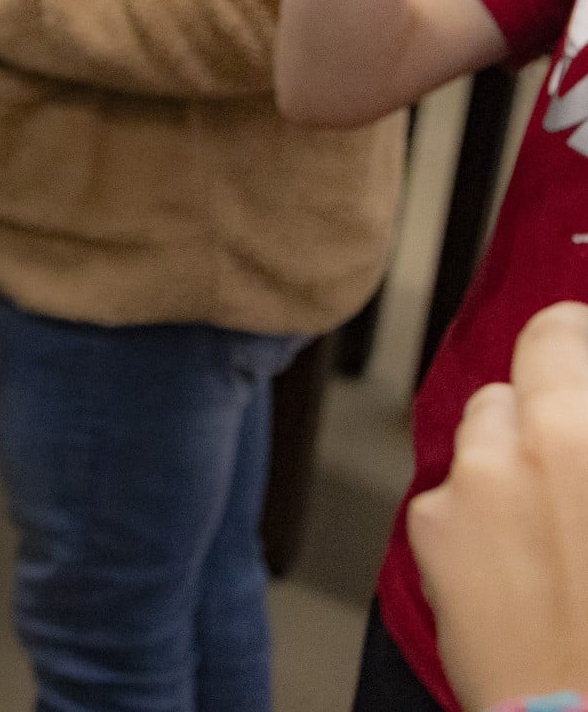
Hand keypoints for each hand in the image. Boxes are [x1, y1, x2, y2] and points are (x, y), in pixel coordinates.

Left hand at [409, 301, 587, 710]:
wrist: (582, 711)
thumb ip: (585, 430)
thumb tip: (572, 409)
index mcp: (583, 430)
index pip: (560, 330)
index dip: (574, 340)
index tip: (580, 349)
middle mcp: (530, 440)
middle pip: (519, 378)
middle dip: (546, 404)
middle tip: (572, 455)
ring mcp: (472, 481)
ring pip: (483, 431)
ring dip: (510, 456)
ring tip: (553, 523)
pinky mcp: (431, 526)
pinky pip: (454, 491)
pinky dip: (478, 510)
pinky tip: (518, 563)